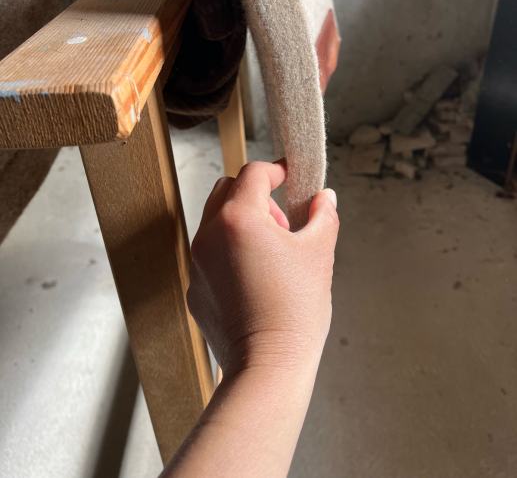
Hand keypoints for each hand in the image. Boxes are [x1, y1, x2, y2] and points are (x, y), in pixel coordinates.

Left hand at [187, 160, 338, 377]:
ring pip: (215, 221)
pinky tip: (254, 279)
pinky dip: (229, 251)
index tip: (291, 177)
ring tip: (271, 253)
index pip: (253, 173)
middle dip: (256, 195)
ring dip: (241, 221)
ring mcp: (196, 262)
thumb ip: (323, 215)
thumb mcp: (319, 254)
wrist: (267, 367)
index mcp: (238, 218)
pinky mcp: (194, 287)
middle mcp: (208, 234)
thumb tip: (325, 197)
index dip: (276, 169)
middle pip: (226, 189)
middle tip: (283, 223)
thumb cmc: (295, 309)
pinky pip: (209, 254)